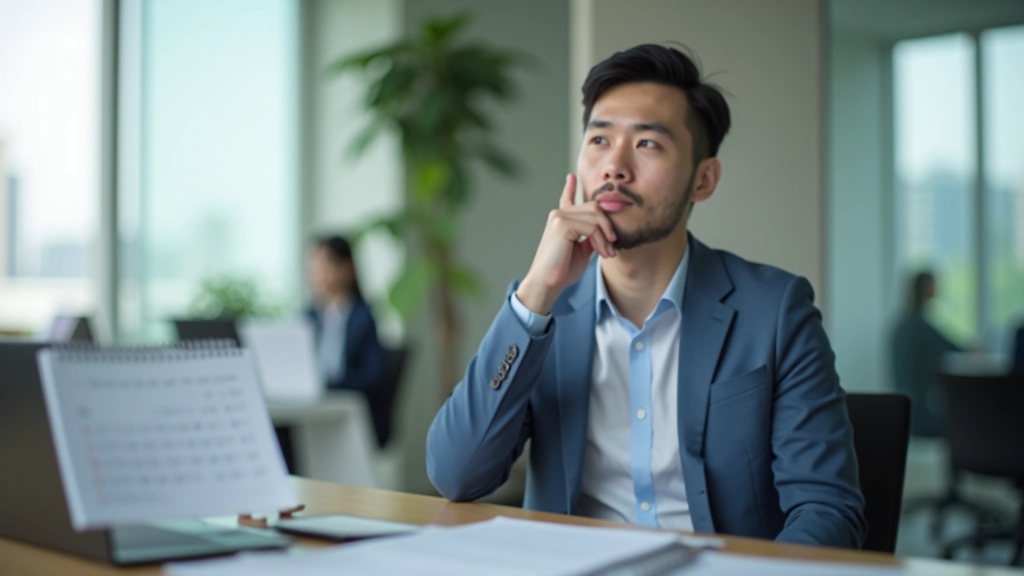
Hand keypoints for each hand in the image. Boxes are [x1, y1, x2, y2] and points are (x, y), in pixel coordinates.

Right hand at [515, 174, 616, 314]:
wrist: (547, 284)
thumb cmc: (562, 271)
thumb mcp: (581, 250)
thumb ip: (589, 236)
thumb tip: (603, 230)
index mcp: (561, 220)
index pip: (566, 199)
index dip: (570, 187)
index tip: (571, 177)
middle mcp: (559, 214)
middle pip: (594, 207)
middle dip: (608, 226)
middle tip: (613, 246)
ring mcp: (559, 217)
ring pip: (596, 216)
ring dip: (606, 237)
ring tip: (608, 254)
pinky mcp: (562, 224)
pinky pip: (592, 227)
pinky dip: (601, 241)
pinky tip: (602, 253)